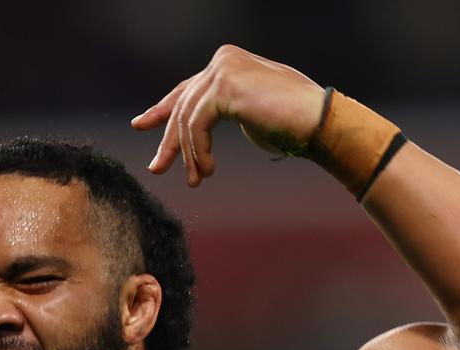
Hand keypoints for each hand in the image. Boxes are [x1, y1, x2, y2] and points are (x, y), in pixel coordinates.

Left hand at [131, 45, 325, 186]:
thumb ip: (222, 110)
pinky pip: (197, 124)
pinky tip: (207, 169)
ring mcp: (224, 69)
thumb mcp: (247, 114)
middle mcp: (222, 60)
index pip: (186, 89)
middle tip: (157, 167)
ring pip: (187, 118)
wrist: (318, 123)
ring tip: (195, 180)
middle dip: (169, 140)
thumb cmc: (291, 124)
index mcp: (227, 63)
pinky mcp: (226, 86)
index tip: (141, 124)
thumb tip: (197, 131)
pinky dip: (198, 150)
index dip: (162, 109)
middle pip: (182, 105)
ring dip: (188, 154)